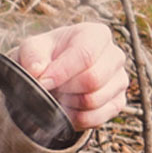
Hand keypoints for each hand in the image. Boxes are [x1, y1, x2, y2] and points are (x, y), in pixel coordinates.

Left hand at [12, 23, 128, 130]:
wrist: (50, 75)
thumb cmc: (44, 56)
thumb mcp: (31, 49)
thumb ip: (32, 56)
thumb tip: (37, 71)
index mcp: (96, 35)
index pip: (86, 55)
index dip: (62, 72)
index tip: (42, 82)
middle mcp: (114, 56)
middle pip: (93, 80)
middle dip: (64, 89)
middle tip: (48, 89)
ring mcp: (119, 80)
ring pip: (94, 100)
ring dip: (67, 103)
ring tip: (56, 95)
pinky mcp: (118, 103)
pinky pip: (96, 118)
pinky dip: (74, 118)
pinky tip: (65, 108)